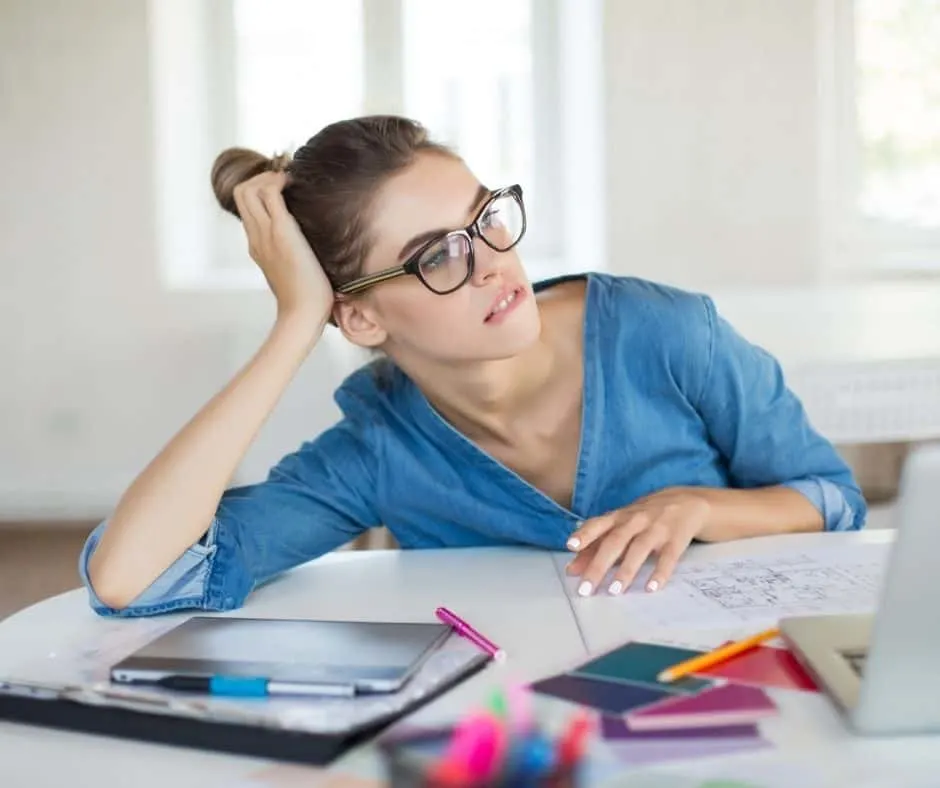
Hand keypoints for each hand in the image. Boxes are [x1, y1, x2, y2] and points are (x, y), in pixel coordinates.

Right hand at [233, 171, 333, 326]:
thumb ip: (294, 254)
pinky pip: (271, 194)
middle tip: (288, 178)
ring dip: (270, 176)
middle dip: (262, 175)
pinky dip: (280, 181)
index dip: (260, 187)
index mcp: (257, 244)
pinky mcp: (281, 232)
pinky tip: (297, 184)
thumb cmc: (306, 296)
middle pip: (241, 191)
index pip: (246, 205)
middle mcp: (255, 236)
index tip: (283, 185)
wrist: (302, 313)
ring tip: (292, 180)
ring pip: (249, 189)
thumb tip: (310, 247)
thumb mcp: (294, 270)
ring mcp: (265, 233)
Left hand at [565, 488, 710, 596]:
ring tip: (615, 591)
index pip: (598, 524)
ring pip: (639, 548)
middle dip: (599, 565)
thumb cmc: (644, 517)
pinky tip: (652, 587)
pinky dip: (660, 572)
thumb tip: (571, 570)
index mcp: (619, 517)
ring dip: (626, 570)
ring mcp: (657, 528)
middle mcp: (636, 520)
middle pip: (615, 541)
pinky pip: (668, 557)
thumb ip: (595, 546)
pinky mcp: (676, 539)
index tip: (570, 546)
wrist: (686, 502)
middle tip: (586, 588)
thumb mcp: (620, 526)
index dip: (585, 534)